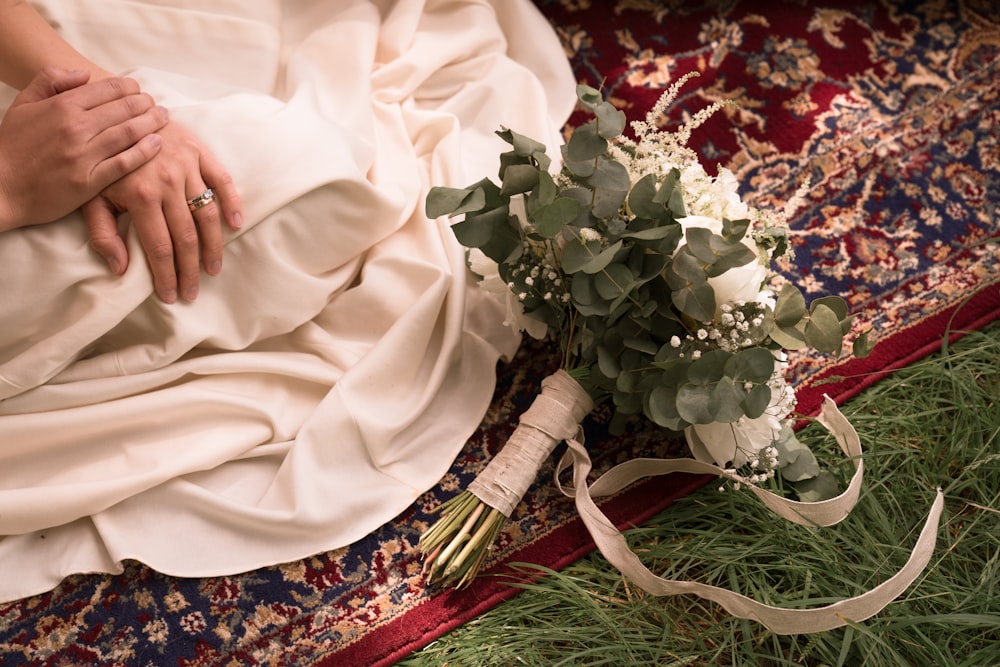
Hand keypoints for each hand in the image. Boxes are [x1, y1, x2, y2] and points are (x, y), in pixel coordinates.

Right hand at [0, 66, 167, 230]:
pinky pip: (125, 163)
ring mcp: (84, 155)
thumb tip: (84, 74)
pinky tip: (157, 144)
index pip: (108, 90)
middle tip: (157, 104)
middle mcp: (76, 128)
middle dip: (145, 104)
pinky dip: (144, 152)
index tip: (139, 90)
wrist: (0, 187)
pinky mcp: (90, 181)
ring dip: (151, 123)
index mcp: (62, 106)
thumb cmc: (12, 146)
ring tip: (163, 118)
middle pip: (124, 110)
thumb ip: (51, 81)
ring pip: (128, 133)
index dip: (129, 88)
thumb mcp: (24, 103)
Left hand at [84, 120, 242, 302]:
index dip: (167, 275)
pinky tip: (235, 225)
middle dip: (190, 270)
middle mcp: (167, 182)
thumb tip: (119, 268)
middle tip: (193, 292)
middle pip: (186, 236)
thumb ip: (102, 232)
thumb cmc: (101, 158)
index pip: (160, 246)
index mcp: (141, 195)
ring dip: (213, 246)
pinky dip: (231, 203)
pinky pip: (222, 180)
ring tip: (213, 268)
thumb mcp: (90, 195)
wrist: (114, 111)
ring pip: (207, 214)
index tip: (172, 296)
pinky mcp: (200, 151)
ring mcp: (187, 166)